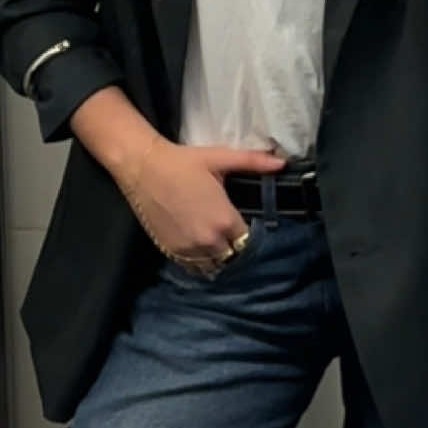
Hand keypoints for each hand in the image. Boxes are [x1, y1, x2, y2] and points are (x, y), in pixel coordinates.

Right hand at [117, 135, 285, 271]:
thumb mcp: (220, 158)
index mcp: (224, 220)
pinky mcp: (171, 252)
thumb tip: (283, 163)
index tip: (249, 227)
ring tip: (219, 245)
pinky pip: (193, 269)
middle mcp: (209, 241)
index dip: (250, 235)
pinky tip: (201, 250)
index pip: (247, 241)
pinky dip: (200, 263)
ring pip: (213, 267)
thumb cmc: (184, 162)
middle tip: (234, 236)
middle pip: (232, 257)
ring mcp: (189, 250)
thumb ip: (253, 162)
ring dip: (219, 258)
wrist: (144, 168)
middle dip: (235, 248)